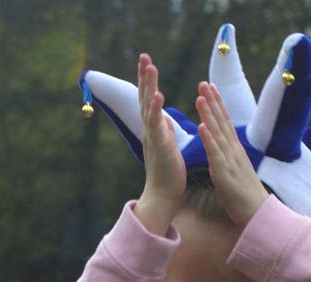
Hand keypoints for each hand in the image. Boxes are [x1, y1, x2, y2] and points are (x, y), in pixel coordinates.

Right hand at [135, 53, 186, 234]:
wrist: (163, 196)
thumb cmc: (167, 173)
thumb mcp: (167, 146)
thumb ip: (164, 132)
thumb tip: (164, 120)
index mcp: (154, 129)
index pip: (148, 100)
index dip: (147, 81)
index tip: (146, 61)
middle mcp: (150, 130)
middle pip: (145, 98)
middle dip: (144, 76)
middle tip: (144, 55)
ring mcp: (153, 138)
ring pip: (149, 107)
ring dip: (149, 86)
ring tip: (150, 67)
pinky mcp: (159, 147)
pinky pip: (157, 125)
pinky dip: (157, 110)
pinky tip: (159, 95)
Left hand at [196, 81, 267, 225]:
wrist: (257, 214)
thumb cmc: (244, 198)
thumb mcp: (235, 173)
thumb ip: (228, 160)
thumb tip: (222, 153)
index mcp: (235, 152)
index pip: (225, 123)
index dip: (217, 105)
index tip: (210, 88)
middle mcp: (233, 152)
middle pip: (222, 122)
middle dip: (212, 101)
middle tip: (204, 82)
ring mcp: (230, 161)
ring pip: (218, 133)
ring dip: (209, 114)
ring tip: (200, 96)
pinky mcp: (225, 174)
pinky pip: (216, 154)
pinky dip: (209, 139)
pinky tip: (202, 126)